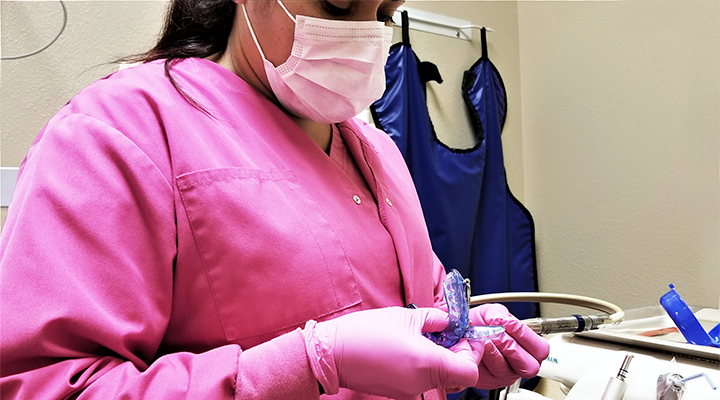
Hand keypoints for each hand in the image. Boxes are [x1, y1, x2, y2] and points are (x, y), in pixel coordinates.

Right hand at [303, 307, 479, 399]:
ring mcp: (410, 390)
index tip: (467, 336)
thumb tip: (448, 321)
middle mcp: (422, 382)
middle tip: (449, 333)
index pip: (470, 369)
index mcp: (428, 364)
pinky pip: (422, 379)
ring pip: (440, 377)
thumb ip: (434, 319)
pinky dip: (425, 364)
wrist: (333, 353)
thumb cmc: (365, 334)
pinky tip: (412, 346)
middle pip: (457, 374)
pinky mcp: (398, 391)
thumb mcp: (405, 316)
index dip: (473, 351)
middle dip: (458, 353)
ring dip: (440, 358)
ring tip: (426, 336)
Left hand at [468, 304, 549, 388]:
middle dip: (511, 347)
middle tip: (497, 334)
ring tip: (484, 338)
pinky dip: (482, 358)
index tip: (508, 323)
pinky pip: (489, 374)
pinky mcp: (489, 381)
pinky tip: (478, 347)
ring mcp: (505, 375)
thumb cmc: (480, 324)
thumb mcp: (492, 312)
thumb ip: (500, 314)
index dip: (525, 335)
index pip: (541, 349)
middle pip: (529, 366)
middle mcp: (520, 364)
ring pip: (507, 371)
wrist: (462, 332)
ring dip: (494, 352)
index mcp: (529, 347)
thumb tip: (502, 322)